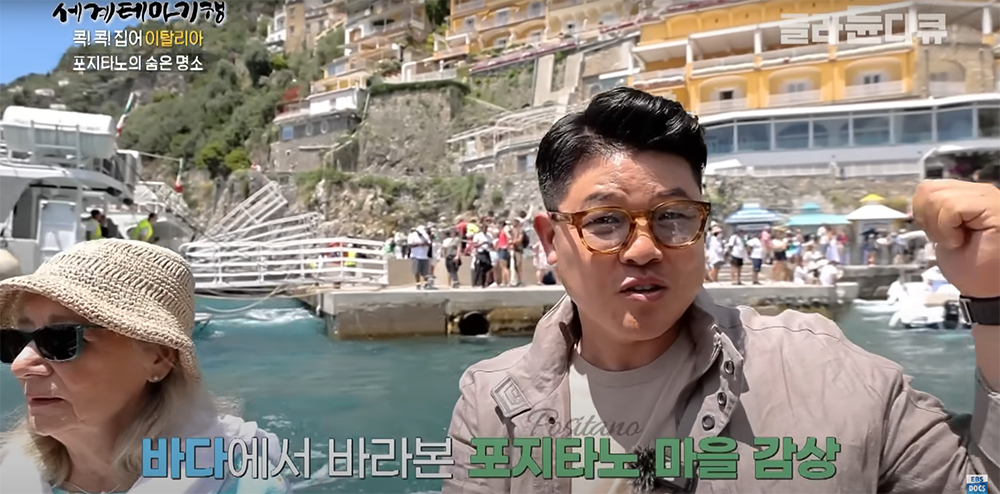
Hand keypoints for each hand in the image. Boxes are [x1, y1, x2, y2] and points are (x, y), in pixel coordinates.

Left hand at [912, 179, 999, 297]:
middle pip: (928, 189)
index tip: (939, 235)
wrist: (987, 289)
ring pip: (939, 197)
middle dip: (928, 220)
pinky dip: (948, 229)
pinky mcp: (994, 206)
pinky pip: (951, 207)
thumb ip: (935, 207)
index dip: (923, 214)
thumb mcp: (940, 230)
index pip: (928, 187)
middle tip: (948, 239)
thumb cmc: (969, 265)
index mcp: (968, 195)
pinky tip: (961, 240)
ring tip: (957, 240)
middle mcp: (980, 191)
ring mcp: (989, 197)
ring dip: (940, 227)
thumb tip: (921, 194)